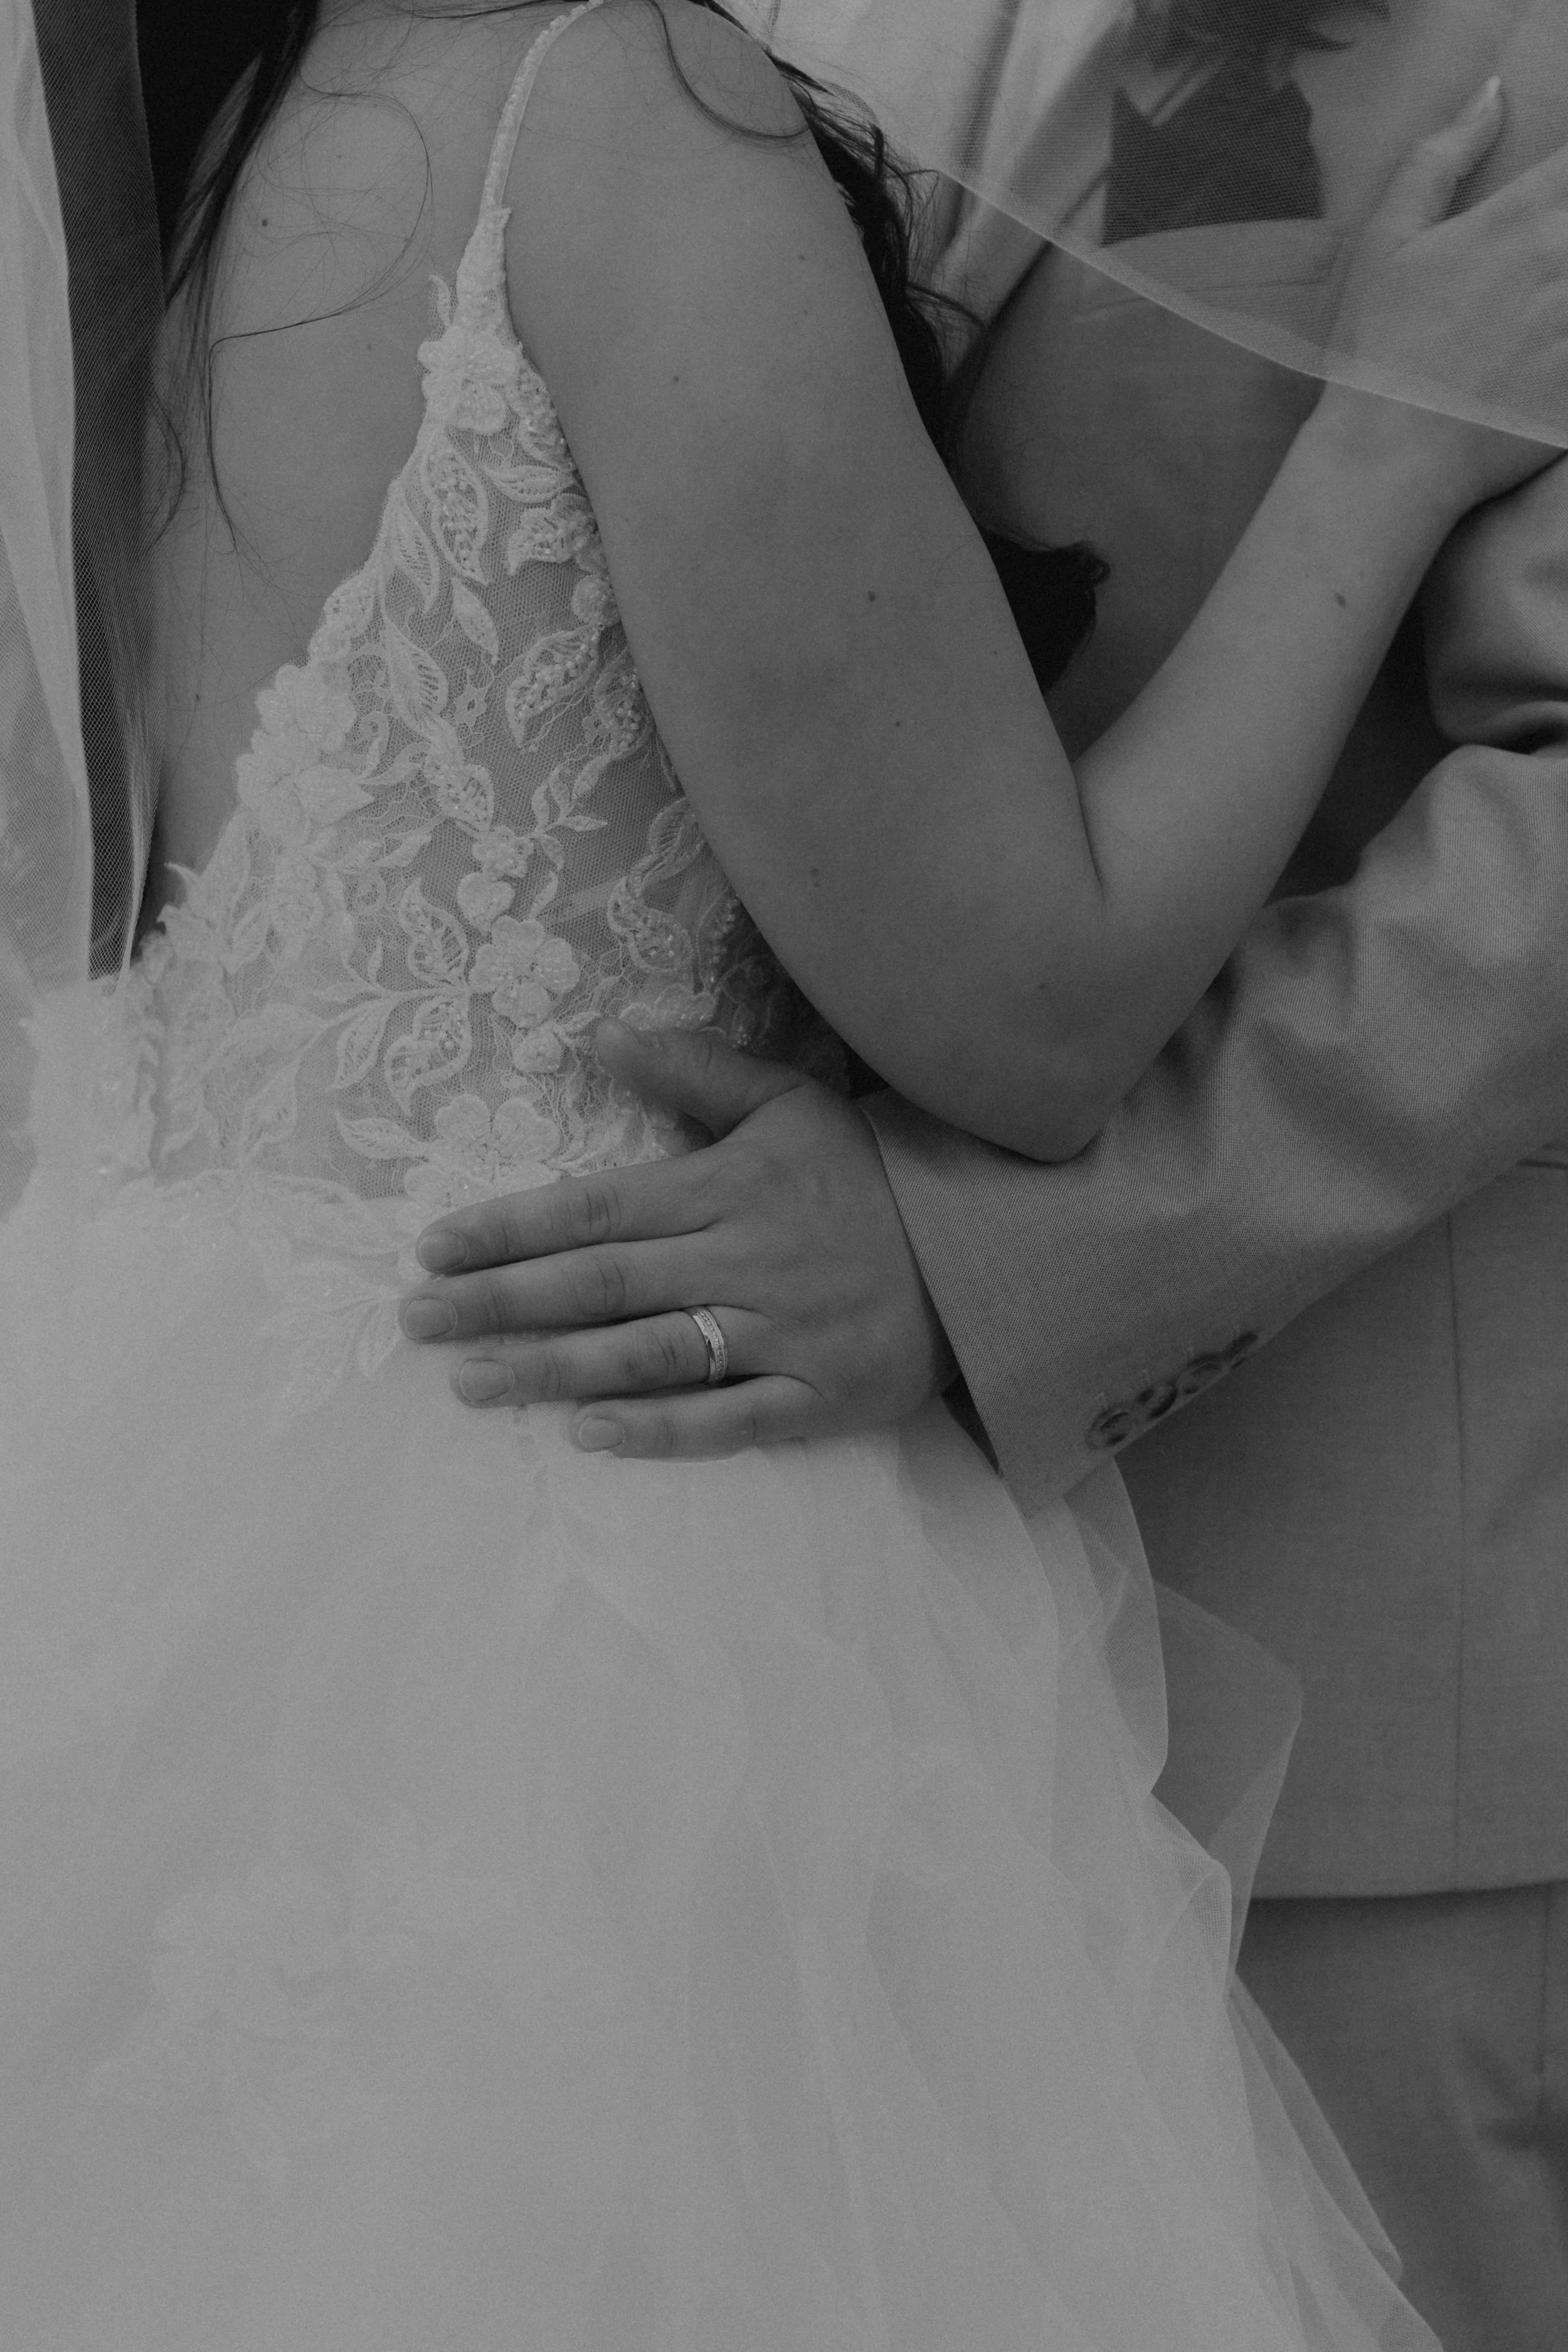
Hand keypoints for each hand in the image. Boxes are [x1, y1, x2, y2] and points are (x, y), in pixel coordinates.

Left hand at [400, 1022, 956, 1456]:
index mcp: (726, 1185)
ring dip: (554, 1369)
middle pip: (601, 1283)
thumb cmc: (871, 1169)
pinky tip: (589, 1434)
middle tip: (416, 1321)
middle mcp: (743, 1259)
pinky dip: (662, 1429)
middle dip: (501, 1302)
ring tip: (470, 1384)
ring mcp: (782, 1331)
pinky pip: (731, 1418)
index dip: (509, 1228)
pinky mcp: (819, 1395)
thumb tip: (597, 1034)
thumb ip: (693, 1069)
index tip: (433, 1248)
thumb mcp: (790, 1099)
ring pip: (649, 1352)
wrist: (986, 1243)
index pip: (595, 1207)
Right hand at [1324, 78, 1567, 512]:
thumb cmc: (1378, 352)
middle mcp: (1565, 261)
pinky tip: (1548, 355)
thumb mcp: (1386, 242)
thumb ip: (1441, 158)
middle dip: (1563, 243)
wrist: (1390, 462)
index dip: (1565, 179)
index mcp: (1522, 219)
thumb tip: (1493, 92)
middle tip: (1537, 276)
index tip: (1547, 208)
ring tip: (1540, 317)